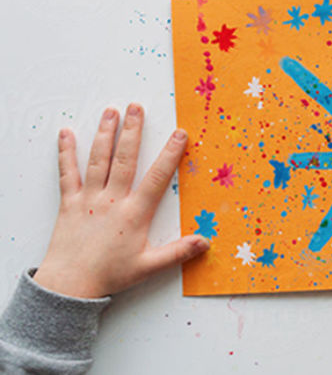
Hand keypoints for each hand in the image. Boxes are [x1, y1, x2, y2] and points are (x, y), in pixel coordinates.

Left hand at [34, 104, 208, 298]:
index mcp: (135, 213)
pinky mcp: (69, 203)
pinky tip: (66, 134)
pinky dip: (66, 153)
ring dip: (105, 134)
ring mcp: (89, 198)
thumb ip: (178, 252)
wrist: (70, 284)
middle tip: (137, 107)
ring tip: (111, 111)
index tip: (179, 134)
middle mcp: (112, 200)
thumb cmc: (110, 275)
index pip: (157, 178)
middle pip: (125, 159)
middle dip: (132, 131)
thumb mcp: (149, 267)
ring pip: (98, 160)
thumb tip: (205, 242)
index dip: (170, 154)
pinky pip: (67, 173)